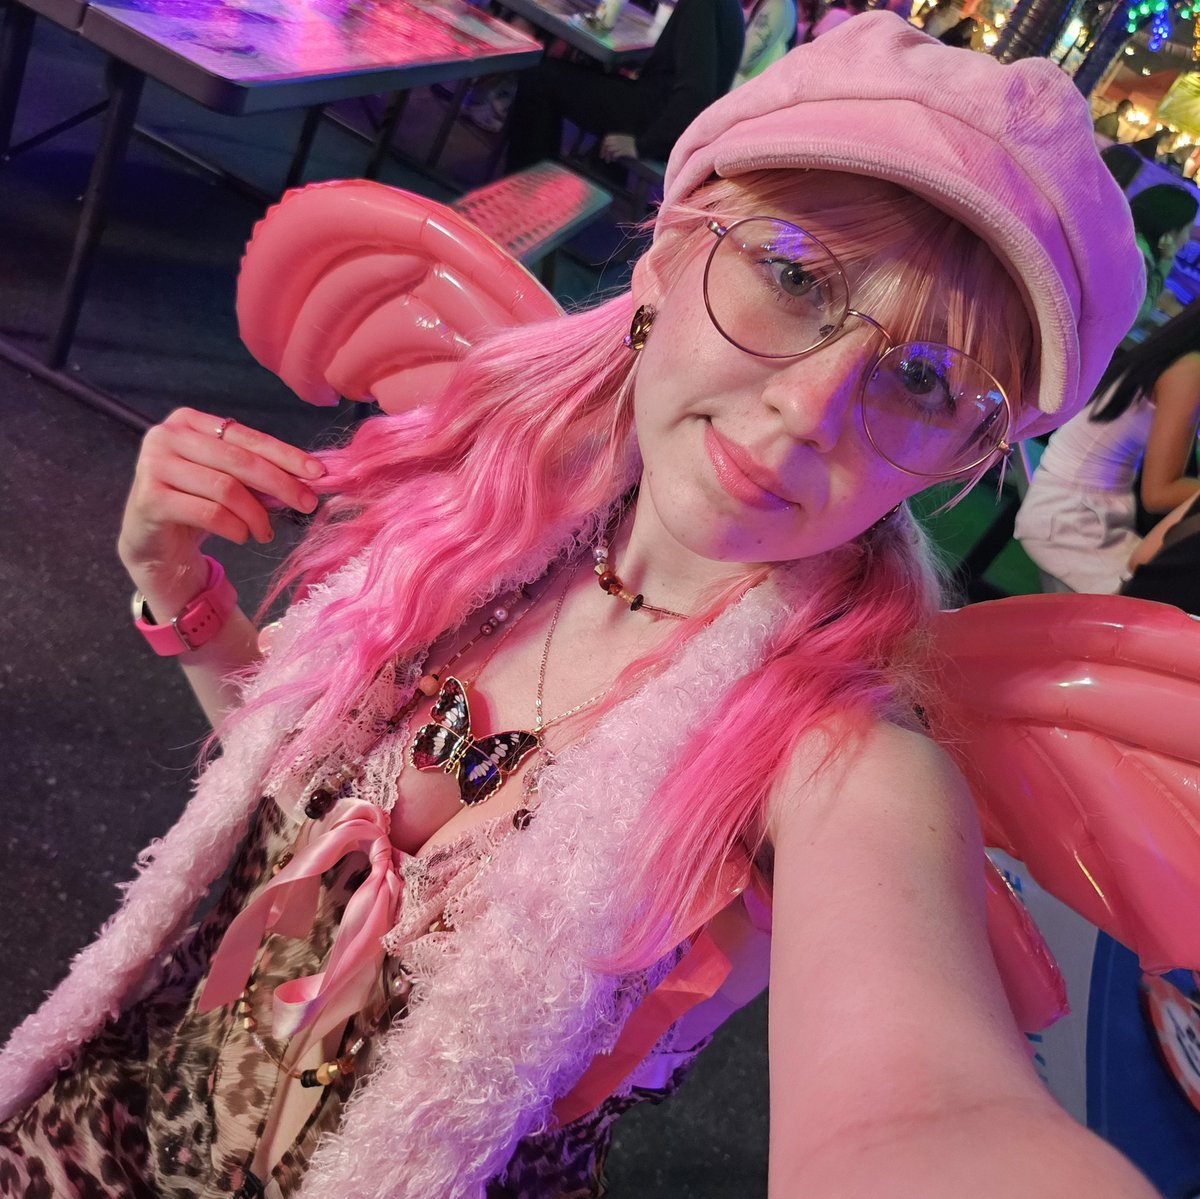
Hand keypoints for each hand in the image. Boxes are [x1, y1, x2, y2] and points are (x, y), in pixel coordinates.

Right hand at [118, 408, 325, 592]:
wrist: (155, 542)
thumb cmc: (196, 504)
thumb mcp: (228, 479)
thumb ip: (258, 470)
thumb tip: (310, 474)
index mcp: (189, 421)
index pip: (247, 437)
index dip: (286, 455)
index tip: (319, 473)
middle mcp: (167, 436)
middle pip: (239, 460)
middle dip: (281, 484)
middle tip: (307, 505)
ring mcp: (153, 465)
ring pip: (226, 488)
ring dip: (256, 515)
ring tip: (265, 532)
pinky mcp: (150, 499)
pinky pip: (209, 513)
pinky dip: (234, 528)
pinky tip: (241, 536)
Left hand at [599, 133, 637, 162]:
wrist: (641, 146)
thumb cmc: (632, 145)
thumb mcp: (623, 140)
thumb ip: (616, 142)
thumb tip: (607, 148)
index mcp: (618, 136)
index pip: (606, 138)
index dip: (603, 145)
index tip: (602, 152)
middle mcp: (619, 140)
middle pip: (607, 144)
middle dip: (604, 151)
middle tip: (603, 158)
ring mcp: (622, 145)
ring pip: (610, 149)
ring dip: (608, 156)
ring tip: (609, 160)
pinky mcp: (625, 150)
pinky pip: (616, 153)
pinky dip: (614, 157)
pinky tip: (614, 160)